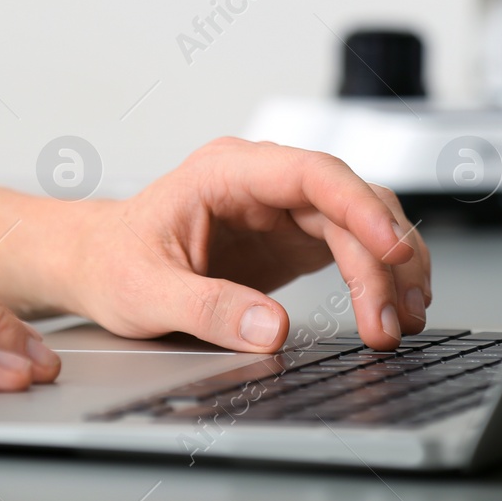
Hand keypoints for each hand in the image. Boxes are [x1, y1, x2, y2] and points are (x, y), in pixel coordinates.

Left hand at [60, 139, 429, 352]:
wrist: (97, 262)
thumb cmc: (113, 261)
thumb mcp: (145, 291)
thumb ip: (206, 308)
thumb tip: (271, 329)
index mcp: (226, 171)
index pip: (312, 173)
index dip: (360, 207)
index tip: (391, 249)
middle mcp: (264, 181)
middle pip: (348, 203)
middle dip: (381, 259)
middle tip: (391, 320)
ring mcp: (284, 207)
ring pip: (361, 222)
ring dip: (390, 268)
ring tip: (404, 319)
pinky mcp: (294, 237)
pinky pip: (353, 246)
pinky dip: (379, 276)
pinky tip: (394, 307)